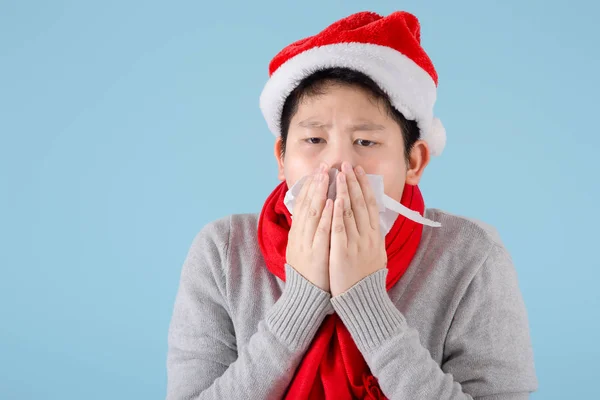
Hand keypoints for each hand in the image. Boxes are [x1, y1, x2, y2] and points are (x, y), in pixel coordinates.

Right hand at [286, 163, 333, 291]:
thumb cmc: (311, 273)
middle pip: (307, 204)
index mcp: (298, 233)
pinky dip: (326, 216)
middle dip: (316, 183)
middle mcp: (300, 236)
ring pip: (313, 213)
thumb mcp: (305, 248)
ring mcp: (307, 244)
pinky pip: (321, 232)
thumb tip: (317, 213)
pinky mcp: (316, 254)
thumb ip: (309, 231)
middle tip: (324, 165)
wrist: (305, 298)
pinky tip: (331, 202)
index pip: (303, 204)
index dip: (312, 186)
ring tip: (327, 176)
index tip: (320, 170)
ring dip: (320, 193)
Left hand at [329, 162, 386, 296]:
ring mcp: (356, 244)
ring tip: (338, 174)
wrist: (363, 300)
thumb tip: (371, 220)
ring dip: (344, 191)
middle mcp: (367, 236)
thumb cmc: (365, 278)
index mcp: (375, 236)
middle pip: (361, 203)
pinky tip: (333, 199)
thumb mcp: (375, 253)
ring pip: (350, 212)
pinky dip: (337, 213)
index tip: (359, 171)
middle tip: (347, 164)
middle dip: (353, 182)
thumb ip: (371, 236)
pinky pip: (340, 228)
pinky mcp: (343, 252)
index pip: (370, 205)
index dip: (365, 186)